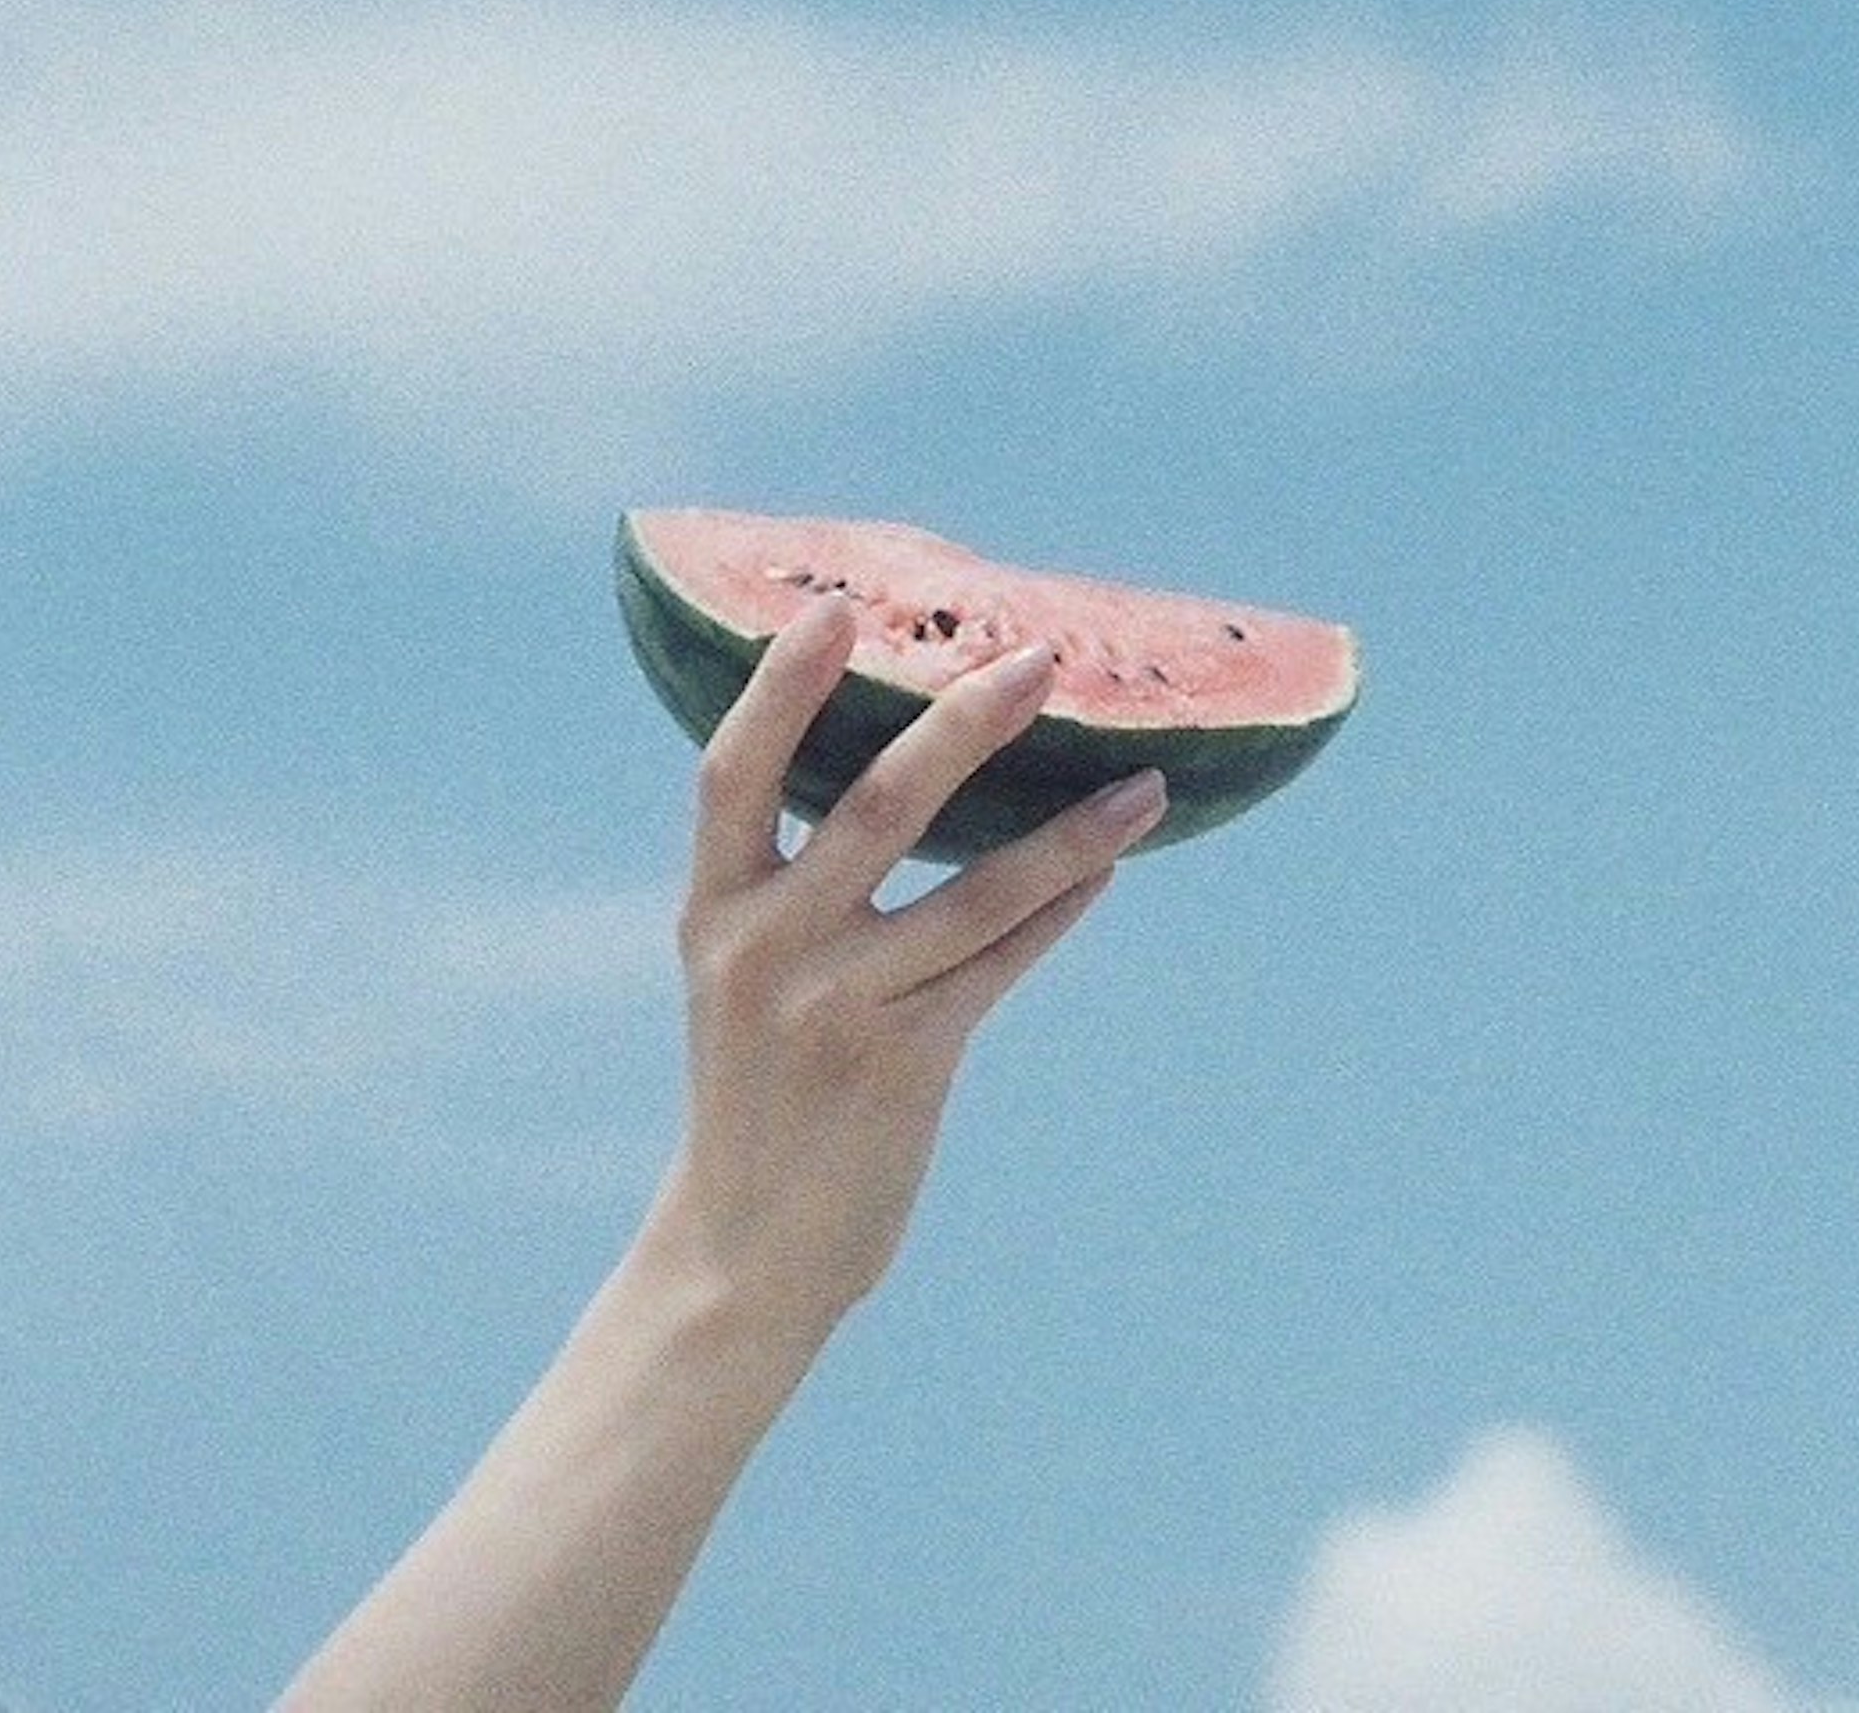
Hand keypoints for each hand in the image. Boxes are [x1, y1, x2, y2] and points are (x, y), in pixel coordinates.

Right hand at [654, 599, 1163, 1349]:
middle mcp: (766, 951)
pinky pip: (1001, 962)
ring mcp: (835, 1010)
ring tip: (1145, 782)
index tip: (835, 606)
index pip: (732, 776)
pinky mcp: (903, 1065)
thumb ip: (794, 877)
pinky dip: (1061, 904)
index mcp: (714, 913)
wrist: (746, 1252)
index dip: (780, 689)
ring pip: (976, 891)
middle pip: (876, 808)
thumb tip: (915, 751)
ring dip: (1072, 831)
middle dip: (964, 725)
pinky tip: (1110, 859)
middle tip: (1040, 657)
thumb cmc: (759, 1084)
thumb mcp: (744, 970)